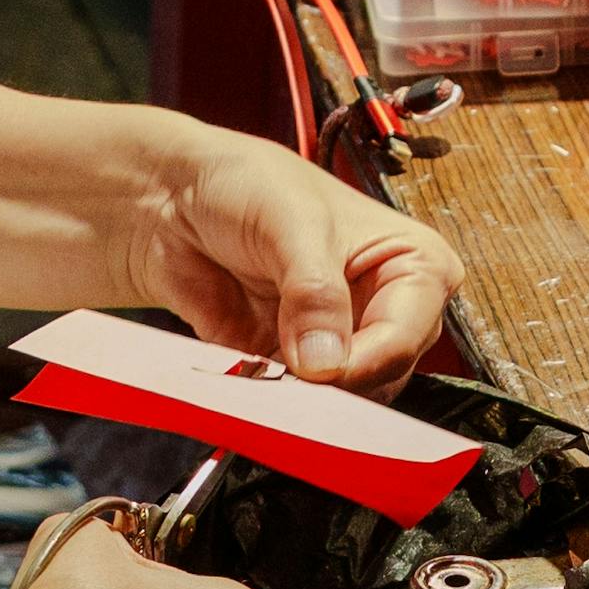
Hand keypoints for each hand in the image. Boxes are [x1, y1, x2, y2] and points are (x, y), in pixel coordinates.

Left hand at [124, 128, 456, 389]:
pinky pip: (297, 404)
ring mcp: (340, 340)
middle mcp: (385, 307)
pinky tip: (247, 379)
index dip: (368, 358)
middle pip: (384, 374)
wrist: (176, 199)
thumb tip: (326, 361)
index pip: (408, 332)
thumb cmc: (246, 183)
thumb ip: (313, 289)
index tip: (319, 367)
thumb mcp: (288, 221)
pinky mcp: (295, 366)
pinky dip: (273, 401)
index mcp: (412, 263)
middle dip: (336, 382)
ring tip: (262, 369)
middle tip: (287, 373)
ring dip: (303, 397)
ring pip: (345, 398)